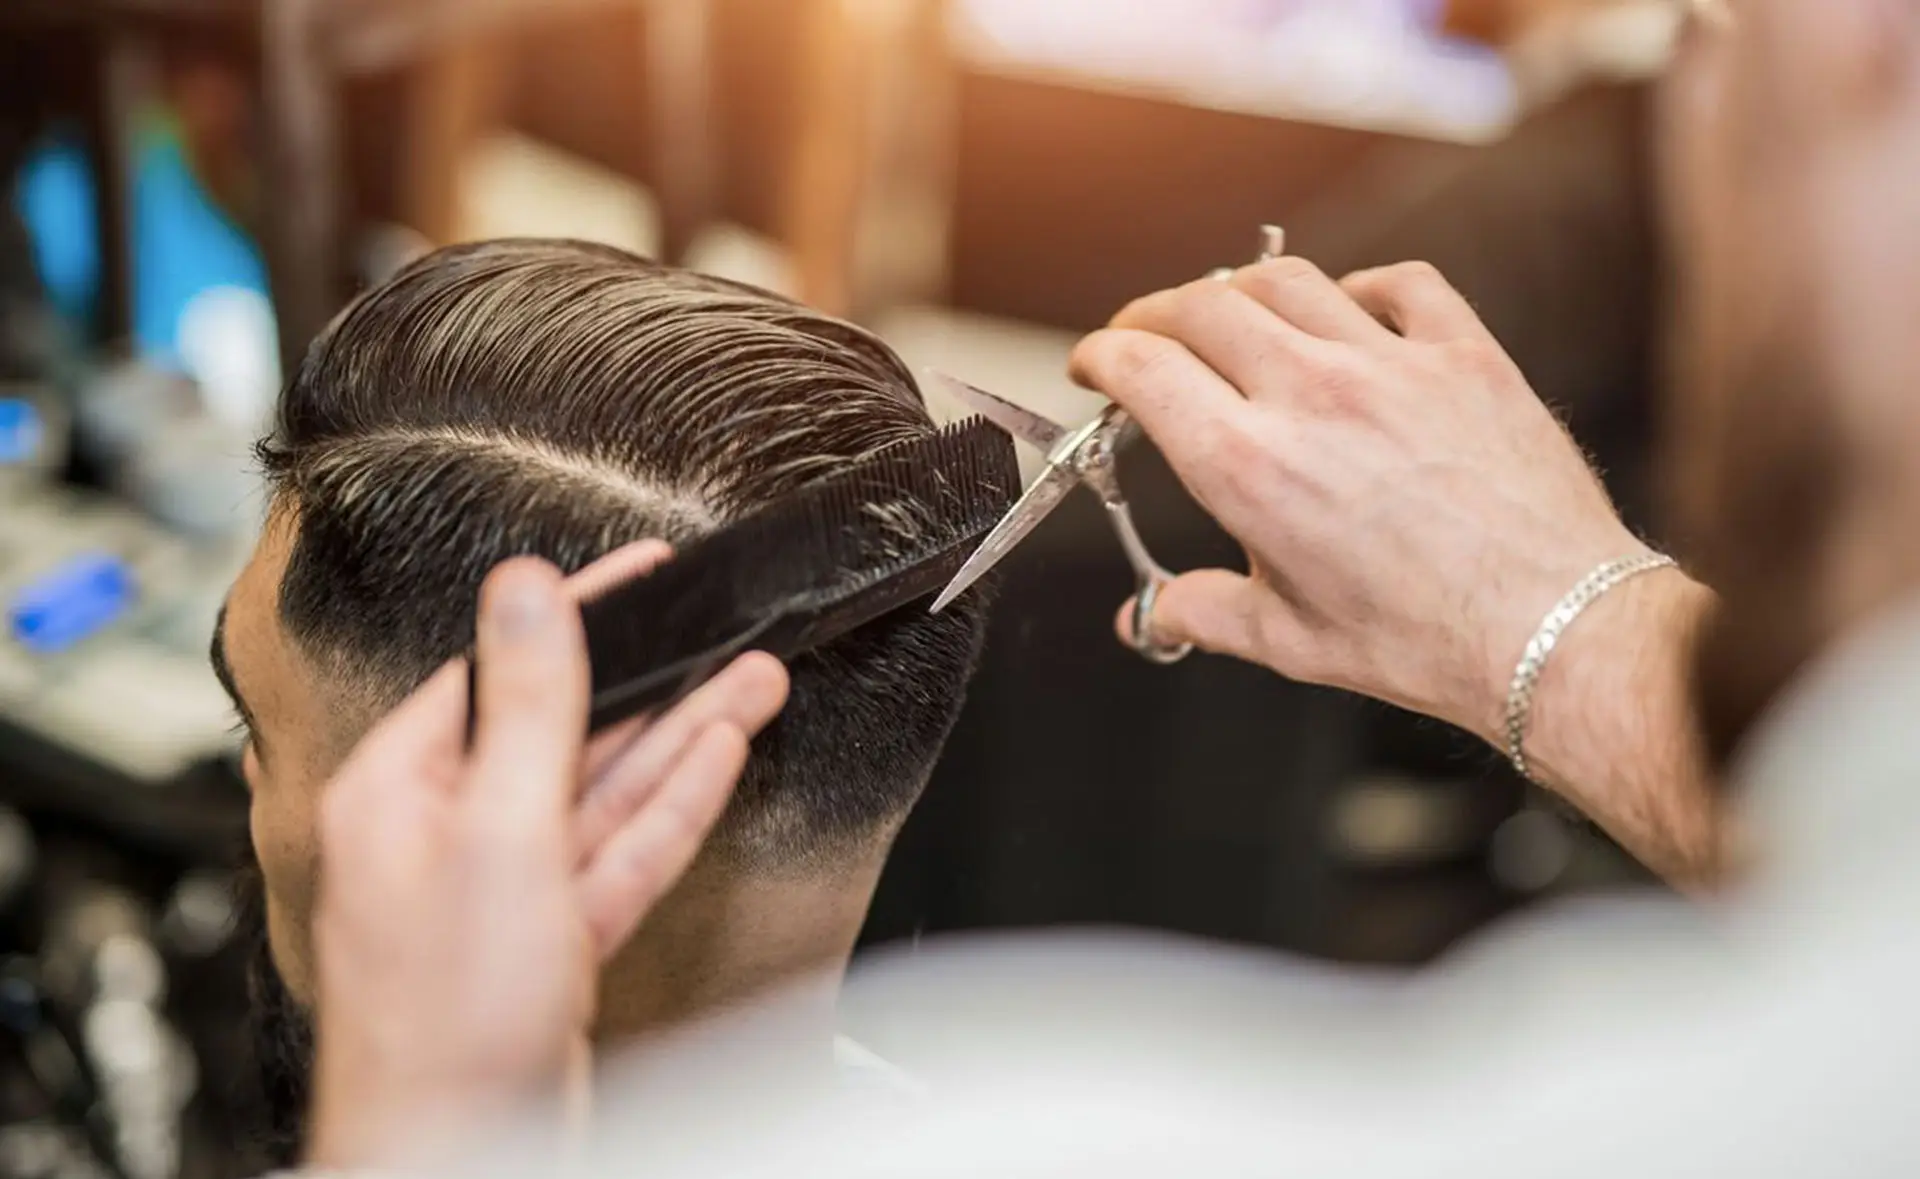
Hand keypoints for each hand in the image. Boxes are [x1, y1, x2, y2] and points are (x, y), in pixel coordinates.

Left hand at [306, 552, 789, 1169]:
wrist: (466, 1152)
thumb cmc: (443, 1022)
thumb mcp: (501, 831)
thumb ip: (529, 705)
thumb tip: (524, 591)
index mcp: (399, 792)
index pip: (497, 672)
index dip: (574, 618)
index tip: (633, 576)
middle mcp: (446, 835)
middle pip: (564, 734)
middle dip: (653, 686)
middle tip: (718, 635)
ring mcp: (506, 893)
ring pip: (604, 795)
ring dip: (680, 740)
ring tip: (750, 684)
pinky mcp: (555, 943)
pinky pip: (620, 857)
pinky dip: (671, 811)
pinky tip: (717, 761)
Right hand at [1071, 258, 1661, 743]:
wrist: (1553, 629)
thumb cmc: (1426, 642)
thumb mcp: (1288, 639)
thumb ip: (1203, 613)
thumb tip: (1151, 617)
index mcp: (1250, 465)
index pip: (1144, 367)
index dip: (1101, 355)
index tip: (1094, 363)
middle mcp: (1312, 396)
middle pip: (1202, 305)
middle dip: (1155, 314)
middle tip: (1146, 336)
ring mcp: (1392, 365)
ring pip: (1288, 280)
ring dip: (1240, 290)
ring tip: (1230, 315)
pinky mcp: (1465, 356)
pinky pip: (1400, 283)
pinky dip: (1357, 286)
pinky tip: (1348, 310)